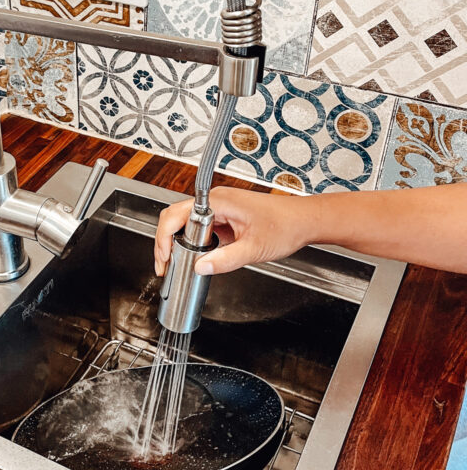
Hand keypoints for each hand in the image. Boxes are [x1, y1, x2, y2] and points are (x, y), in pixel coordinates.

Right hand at [154, 187, 312, 276]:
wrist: (305, 220)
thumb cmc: (286, 225)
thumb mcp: (254, 249)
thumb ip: (225, 260)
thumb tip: (200, 267)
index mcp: (219, 202)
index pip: (176, 215)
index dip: (164, 238)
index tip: (163, 259)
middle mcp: (216, 201)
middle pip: (176, 218)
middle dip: (167, 242)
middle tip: (166, 266)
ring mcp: (221, 207)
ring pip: (188, 223)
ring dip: (181, 243)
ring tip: (180, 263)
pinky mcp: (226, 215)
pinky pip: (202, 227)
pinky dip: (195, 242)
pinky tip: (199, 256)